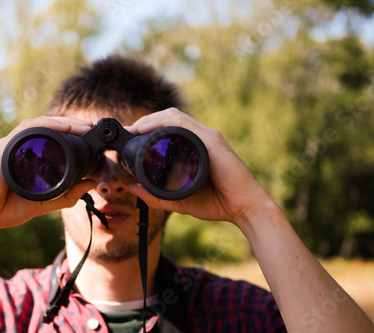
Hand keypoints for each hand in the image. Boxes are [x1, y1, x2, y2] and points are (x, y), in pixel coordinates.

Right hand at [0, 116, 96, 235]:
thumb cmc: (6, 209)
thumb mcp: (45, 202)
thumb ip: (68, 195)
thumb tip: (92, 183)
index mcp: (28, 157)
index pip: (52, 138)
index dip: (73, 133)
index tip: (91, 137)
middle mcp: (19, 147)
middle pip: (49, 127)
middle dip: (73, 124)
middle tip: (92, 127)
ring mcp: (11, 145)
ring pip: (41, 124)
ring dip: (64, 122)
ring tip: (84, 126)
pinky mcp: (4, 147)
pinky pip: (28, 129)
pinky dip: (48, 125)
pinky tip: (65, 127)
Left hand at [126, 108, 273, 225]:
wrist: (244, 208)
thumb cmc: (217, 203)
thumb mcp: (178, 200)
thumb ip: (155, 196)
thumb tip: (130, 187)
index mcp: (195, 147)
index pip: (168, 128)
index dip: (148, 128)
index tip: (130, 137)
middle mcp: (201, 137)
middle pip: (169, 118)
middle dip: (146, 121)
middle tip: (129, 132)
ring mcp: (207, 137)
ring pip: (174, 116)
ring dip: (151, 119)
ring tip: (135, 129)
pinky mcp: (212, 141)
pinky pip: (183, 124)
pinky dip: (163, 123)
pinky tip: (148, 129)